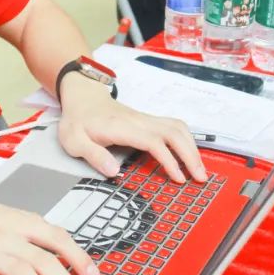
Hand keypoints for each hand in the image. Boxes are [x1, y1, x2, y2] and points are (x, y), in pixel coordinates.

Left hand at [57, 75, 206, 182]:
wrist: (82, 96)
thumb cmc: (78, 120)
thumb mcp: (73, 140)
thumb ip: (93, 155)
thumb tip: (114, 171)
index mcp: (121, 127)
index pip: (153, 141)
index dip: (168, 159)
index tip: (177, 178)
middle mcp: (138, 120)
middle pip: (173, 132)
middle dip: (190, 155)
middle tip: (200, 177)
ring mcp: (145, 119)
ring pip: (177, 127)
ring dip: (192, 147)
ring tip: (199, 170)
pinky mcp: (148, 121)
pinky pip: (173, 127)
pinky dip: (186, 141)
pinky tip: (189, 155)